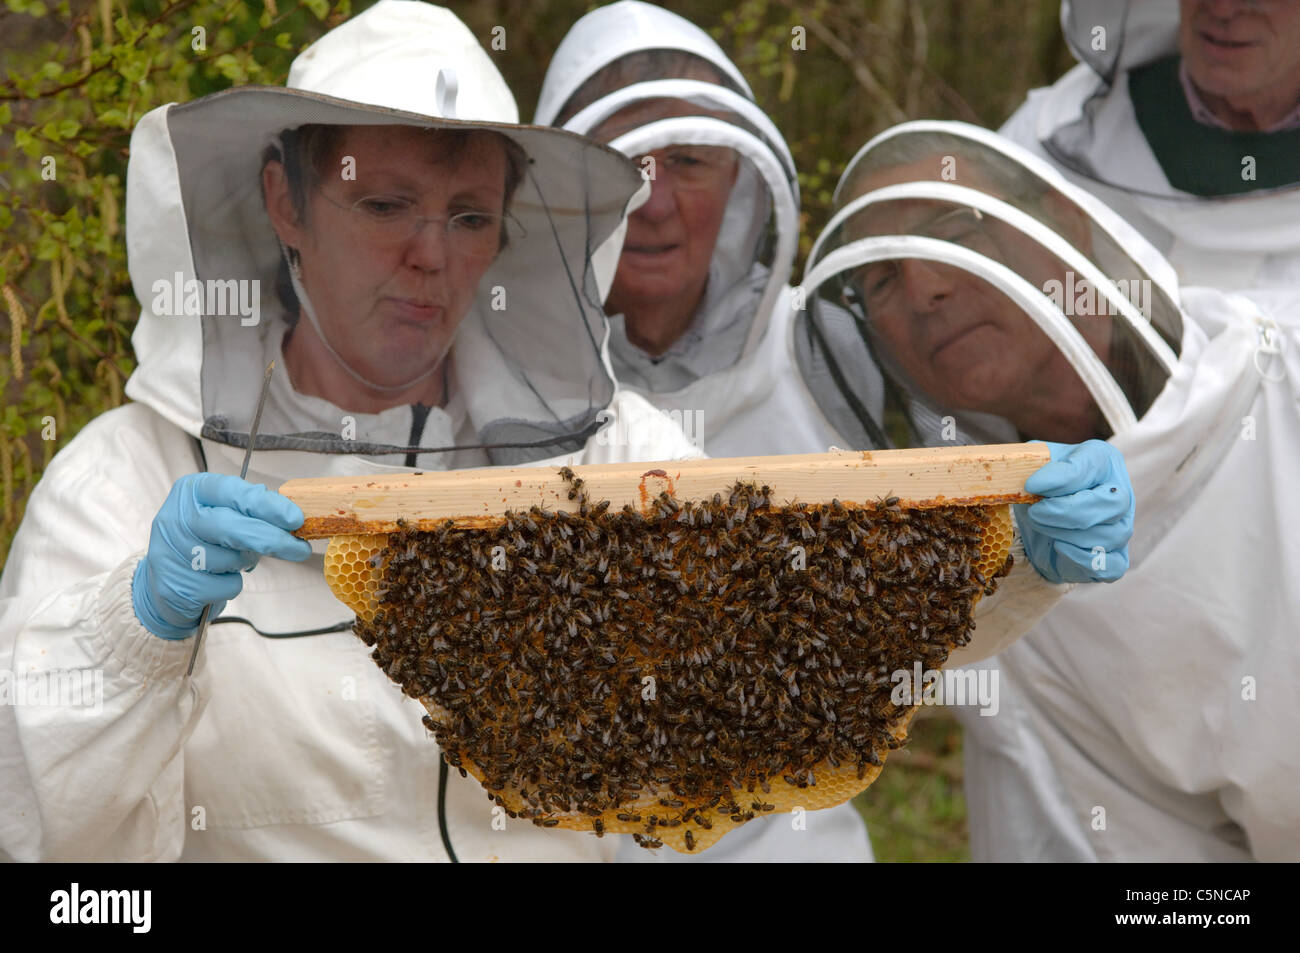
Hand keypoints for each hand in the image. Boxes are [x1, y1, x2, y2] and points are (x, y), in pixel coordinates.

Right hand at [132, 474, 312, 639]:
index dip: (267, 505)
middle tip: (299, 549)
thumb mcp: (222, 514)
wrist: (166, 585)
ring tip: (230, 559)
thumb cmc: (204, 542)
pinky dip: (231, 585)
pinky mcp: (176, 586)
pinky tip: (216, 579)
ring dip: (244, 562)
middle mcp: (175, 518)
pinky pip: (225, 586)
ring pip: (230, 558)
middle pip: (231, 526)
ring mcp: (171, 553)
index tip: (295, 519)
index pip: (232, 491)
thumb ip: (250, 510)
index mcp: (191, 492)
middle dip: (270, 538)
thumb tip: (291, 516)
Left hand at [1015, 440, 1133, 584]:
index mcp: (1102, 460)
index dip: (1060, 478)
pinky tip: (1059, 547)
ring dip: (1067, 534)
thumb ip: (1026, 464)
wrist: (1039, 521)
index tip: (1030, 485)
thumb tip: (1031, 485)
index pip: (1093, 465)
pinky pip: (1111, 565)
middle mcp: (1119, 492)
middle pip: (1112, 503)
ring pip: (1110, 535)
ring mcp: (1121, 527)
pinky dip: (1082, 559)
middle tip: (1035, 512)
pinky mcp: (1115, 558)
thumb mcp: (1028, 466)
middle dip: (1067, 511)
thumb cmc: (1038, 487)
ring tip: (1040, 525)